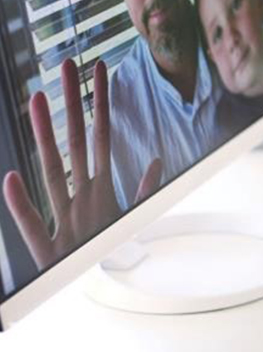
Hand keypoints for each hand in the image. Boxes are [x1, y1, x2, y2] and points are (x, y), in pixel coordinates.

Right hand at [2, 59, 161, 269]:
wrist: (89, 286)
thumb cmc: (105, 249)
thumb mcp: (131, 218)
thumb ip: (143, 189)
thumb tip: (158, 158)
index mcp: (97, 187)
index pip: (100, 135)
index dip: (100, 103)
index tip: (99, 70)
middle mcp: (77, 194)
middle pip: (73, 140)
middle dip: (70, 102)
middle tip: (65, 65)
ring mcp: (62, 216)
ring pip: (50, 169)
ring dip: (43, 134)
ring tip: (36, 99)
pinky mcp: (47, 246)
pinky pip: (32, 222)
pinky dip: (20, 203)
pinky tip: (11, 179)